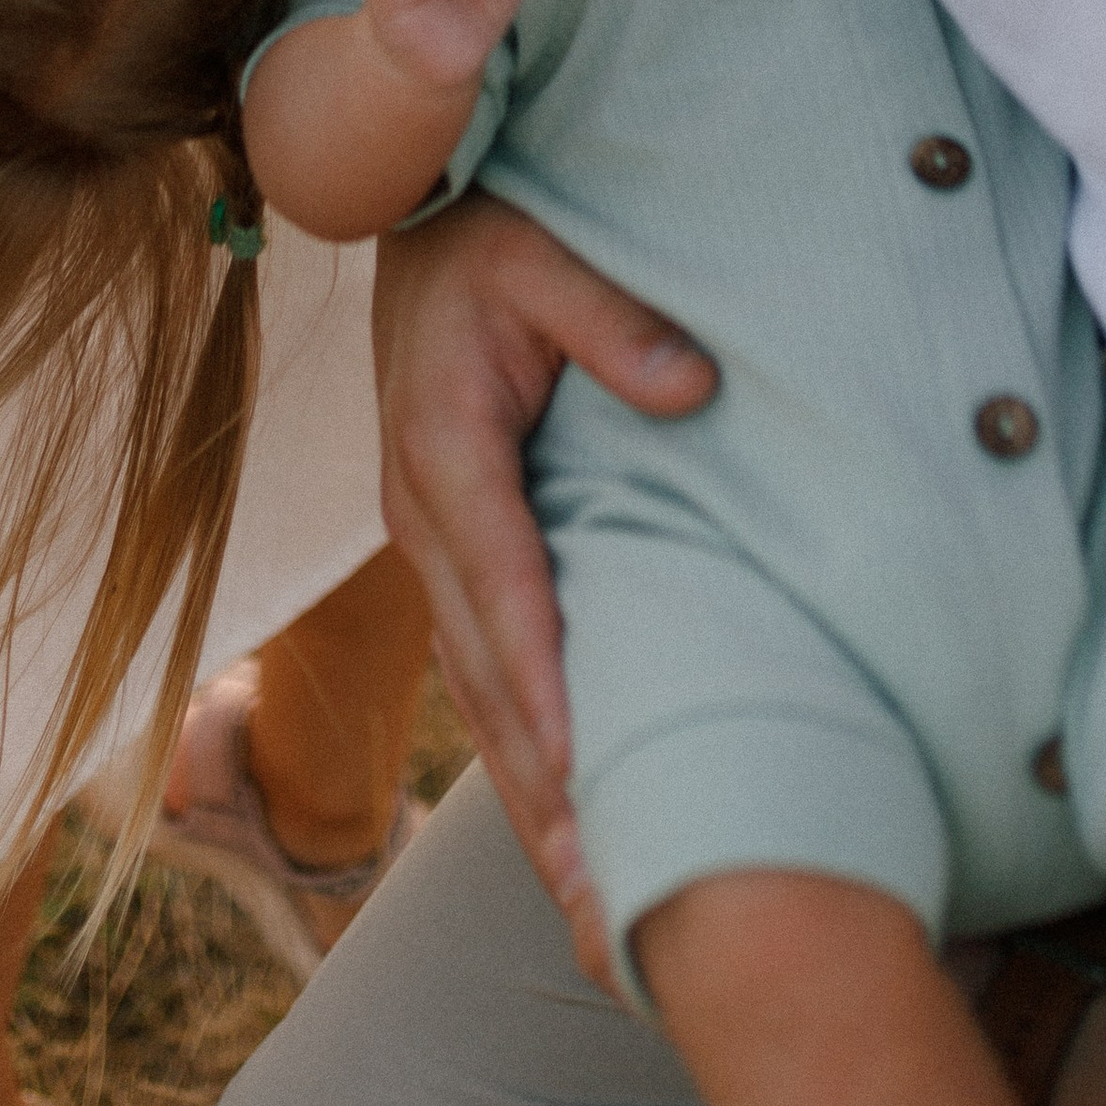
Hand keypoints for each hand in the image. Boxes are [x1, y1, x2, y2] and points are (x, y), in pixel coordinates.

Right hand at [373, 193, 716, 986]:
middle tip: (601, 893)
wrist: (413, 210)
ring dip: (528, 789)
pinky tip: (558, 810)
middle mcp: (423, 512)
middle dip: (543, 785)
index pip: (507, 587)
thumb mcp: (547, 252)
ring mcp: (425, 536)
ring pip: (475, 687)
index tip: (591, 774)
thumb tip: (693, 389)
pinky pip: (477, 662)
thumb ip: (614, 319)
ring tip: (586, 895)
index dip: (546, 685)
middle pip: (485, 671)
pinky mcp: (444, 545)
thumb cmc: (491, 230)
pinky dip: (514, 743)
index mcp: (447, 446)